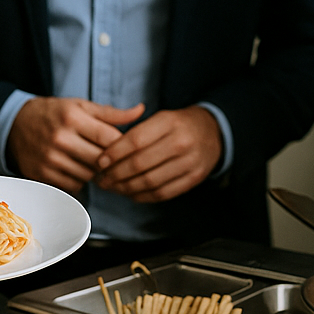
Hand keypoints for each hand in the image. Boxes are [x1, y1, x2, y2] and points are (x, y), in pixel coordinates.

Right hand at [7, 97, 143, 193]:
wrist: (15, 125)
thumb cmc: (54, 114)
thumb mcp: (81, 106)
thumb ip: (112, 113)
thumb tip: (140, 111)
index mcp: (72, 117)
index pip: (109, 137)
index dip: (122, 145)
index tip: (124, 146)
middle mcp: (60, 138)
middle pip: (101, 160)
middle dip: (109, 161)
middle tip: (109, 157)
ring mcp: (50, 158)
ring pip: (88, 176)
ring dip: (94, 172)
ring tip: (90, 161)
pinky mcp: (42, 174)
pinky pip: (73, 186)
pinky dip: (79, 180)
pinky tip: (76, 169)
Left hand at [94, 106, 222, 202]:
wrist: (213, 132)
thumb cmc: (179, 125)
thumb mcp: (161, 117)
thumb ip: (136, 132)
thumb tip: (107, 154)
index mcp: (170, 122)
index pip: (135, 140)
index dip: (114, 153)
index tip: (100, 161)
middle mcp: (182, 142)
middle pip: (140, 163)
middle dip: (115, 174)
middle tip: (102, 179)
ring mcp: (190, 163)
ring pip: (150, 182)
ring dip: (126, 188)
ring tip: (113, 187)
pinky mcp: (194, 179)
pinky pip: (162, 193)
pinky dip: (142, 196)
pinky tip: (130, 193)